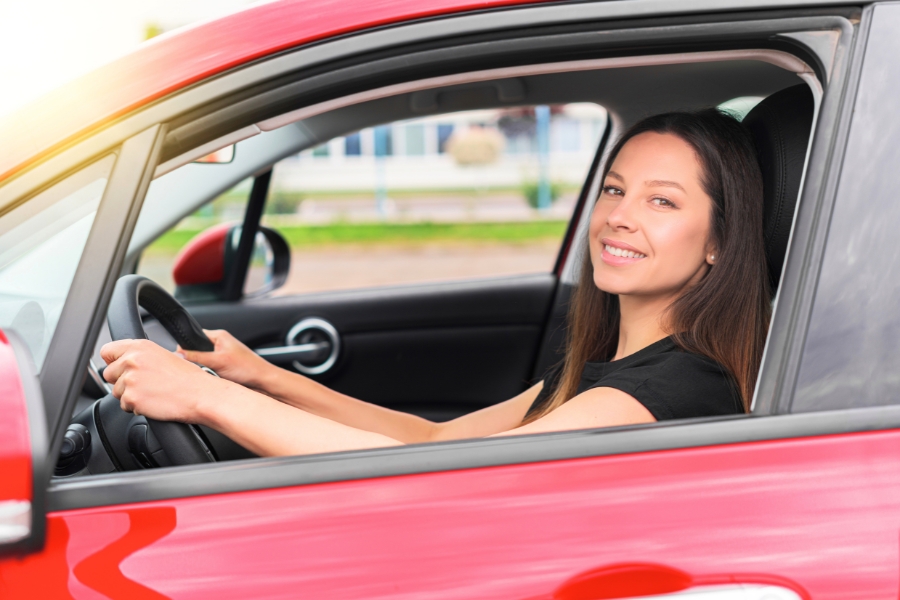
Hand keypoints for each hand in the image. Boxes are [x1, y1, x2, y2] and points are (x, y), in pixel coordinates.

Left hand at [101, 338, 224, 423]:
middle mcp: (132, 360)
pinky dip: (136, 407)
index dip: (113, 361)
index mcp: (140, 346)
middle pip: (108, 374)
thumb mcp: (164, 355)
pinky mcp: (131, 398)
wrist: (199, 394)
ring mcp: (130, 379)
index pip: (107, 351)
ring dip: (130, 395)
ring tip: (152, 393)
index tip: (119, 368)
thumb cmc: (188, 378)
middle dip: (121, 381)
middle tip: (143, 384)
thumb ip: (141, 357)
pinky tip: (153, 401)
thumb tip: (124, 363)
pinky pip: (124, 406)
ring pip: (116, 392)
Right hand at [178, 329, 271, 388]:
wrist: (263, 382)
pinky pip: (209, 371)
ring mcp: (222, 357)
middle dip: (193, 360)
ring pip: (201, 363)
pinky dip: (208, 376)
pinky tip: (212, 380)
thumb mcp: (218, 361)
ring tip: (209, 375)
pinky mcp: (223, 368)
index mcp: (219, 336)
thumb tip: (178, 354)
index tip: (180, 357)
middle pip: (196, 351)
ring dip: (202, 370)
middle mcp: (220, 344)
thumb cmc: (248, 368)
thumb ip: (196, 357)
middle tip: (196, 368)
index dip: (185, 347)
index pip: (194, 336)